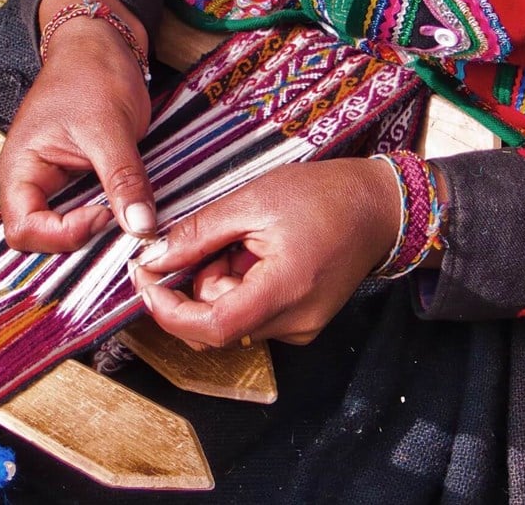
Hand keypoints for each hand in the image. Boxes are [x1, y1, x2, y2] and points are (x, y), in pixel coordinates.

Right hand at [0, 0, 154, 251]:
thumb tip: (141, 227)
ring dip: (95, 234)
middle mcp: (29, 183)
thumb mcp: (110, 129)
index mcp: (19, 169)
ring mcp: (51, 184)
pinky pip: (83, 215)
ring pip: (63, 233)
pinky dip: (106, 219)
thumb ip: (124, 180)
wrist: (100, 45)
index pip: (24, 230)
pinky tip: (129, 210)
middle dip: (79, 242)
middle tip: (121, 223)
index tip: (105, 214)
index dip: (64, 234)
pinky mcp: (75, 183)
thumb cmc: (91, 74)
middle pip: (40, 241)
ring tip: (128, 219)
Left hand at [132, 158, 399, 347]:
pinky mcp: (301, 323)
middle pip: (216, 325)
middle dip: (200, 285)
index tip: (146, 281)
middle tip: (218, 241)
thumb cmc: (322, 197)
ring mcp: (300, 328)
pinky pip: (251, 316)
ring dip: (222, 283)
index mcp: (284, 291)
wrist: (377, 207)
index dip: (169, 310)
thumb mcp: (251, 202)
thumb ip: (198, 235)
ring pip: (231, 320)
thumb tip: (154, 259)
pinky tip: (259, 256)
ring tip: (246, 242)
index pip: (212, 327)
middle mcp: (294, 323)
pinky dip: (241, 288)